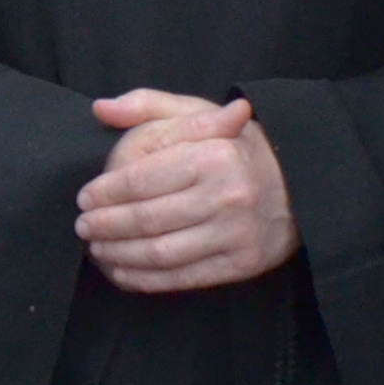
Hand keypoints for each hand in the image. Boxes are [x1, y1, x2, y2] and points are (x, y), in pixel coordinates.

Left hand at [75, 90, 297, 293]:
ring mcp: (235, 234)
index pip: (140, 181)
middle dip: (105, 226)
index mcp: (212, 155)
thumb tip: (101, 108)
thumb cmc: (236, 146)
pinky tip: (122, 271)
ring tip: (96, 248)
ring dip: (118, 255)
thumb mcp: (198, 112)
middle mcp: (226, 197)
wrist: (300, 184)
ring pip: (159, 253)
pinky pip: (182, 277)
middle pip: (146, 220)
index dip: (105, 193)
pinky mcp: (241, 264)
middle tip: (82, 226)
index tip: (84, 198)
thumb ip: (148, 105)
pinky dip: (145, 279)